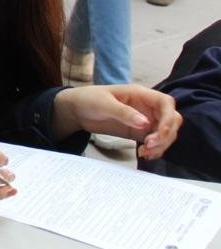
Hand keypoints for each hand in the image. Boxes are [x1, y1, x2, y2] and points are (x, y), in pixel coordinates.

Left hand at [51, 85, 181, 159]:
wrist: (77, 110)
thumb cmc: (89, 99)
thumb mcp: (104, 104)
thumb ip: (123, 112)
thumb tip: (144, 123)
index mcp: (140, 94)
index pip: (166, 103)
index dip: (169, 118)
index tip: (161, 132)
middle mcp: (147, 107)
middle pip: (171, 120)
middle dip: (166, 135)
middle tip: (149, 145)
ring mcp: (145, 120)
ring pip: (166, 133)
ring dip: (161, 145)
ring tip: (144, 152)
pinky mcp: (140, 132)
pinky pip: (155, 142)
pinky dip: (154, 150)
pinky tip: (143, 154)